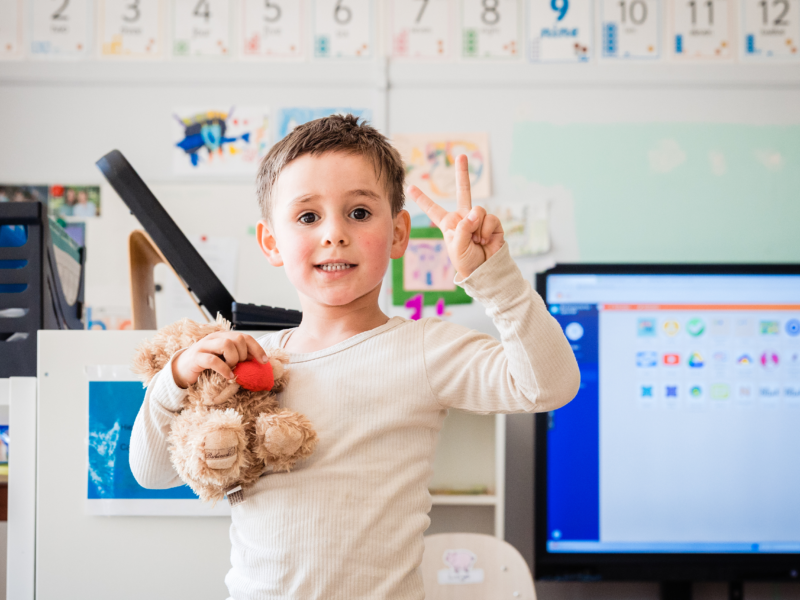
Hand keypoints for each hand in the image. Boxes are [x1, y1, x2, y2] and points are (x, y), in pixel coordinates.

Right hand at [172, 332, 267, 388]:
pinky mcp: (196, 357)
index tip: (264, 361)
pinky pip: (213, 360)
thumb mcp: (225, 359)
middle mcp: (215, 338)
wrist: (181, 370)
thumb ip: (239, 357)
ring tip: (232, 369)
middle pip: (237, 339)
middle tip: (240, 366)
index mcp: (224, 337)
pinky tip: (229, 376)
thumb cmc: (207, 365)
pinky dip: (224, 369)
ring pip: (226, 344)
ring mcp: (204, 346)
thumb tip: (258, 362)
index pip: (245, 337)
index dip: (257, 348)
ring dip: (233, 359)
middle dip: (243, 355)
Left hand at [406, 154, 503, 278]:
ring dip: (477, 228)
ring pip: (477, 210)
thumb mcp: (456, 246)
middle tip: (461, 156)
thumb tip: (475, 213)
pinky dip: (486, 231)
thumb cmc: (466, 261)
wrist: (485, 270)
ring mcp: (478, 219)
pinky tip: (486, 240)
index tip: (411, 188)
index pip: (433, 209)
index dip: (422, 199)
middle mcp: (463, 218)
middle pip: (462, 191)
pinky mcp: (492, 223)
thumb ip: (463, 228)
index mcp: (448, 224)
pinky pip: (489, 218)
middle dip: (462, 173)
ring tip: (476, 241)